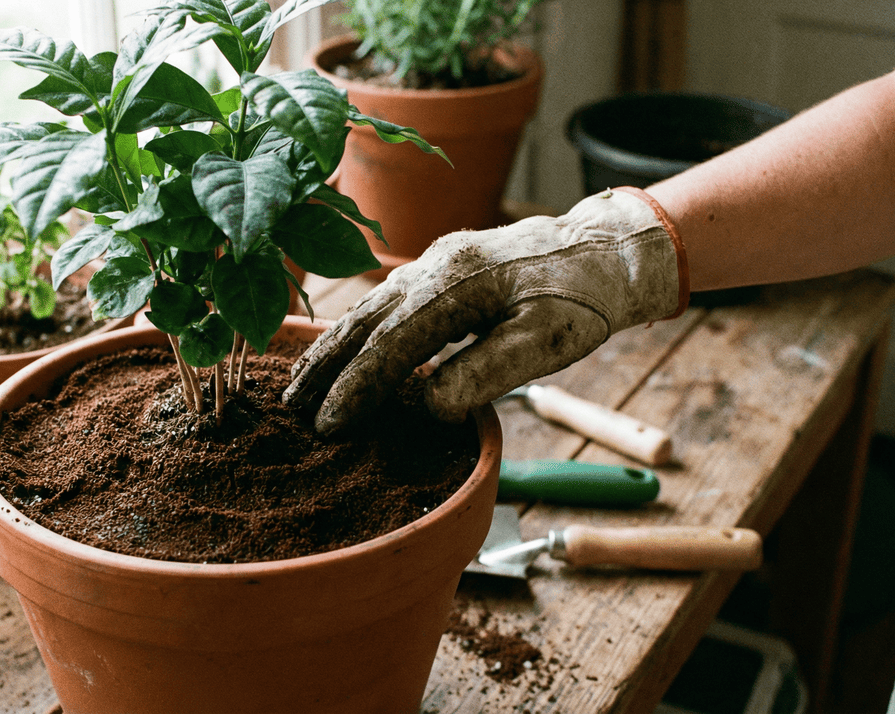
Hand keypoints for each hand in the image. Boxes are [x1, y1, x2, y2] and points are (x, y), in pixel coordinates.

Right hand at [283, 188, 688, 432]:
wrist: (605, 249)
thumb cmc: (583, 297)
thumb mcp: (548, 341)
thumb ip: (487, 371)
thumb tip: (428, 403)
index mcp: (459, 281)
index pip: (393, 343)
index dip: (357, 387)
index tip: (329, 424)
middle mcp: (435, 264)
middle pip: (364, 320)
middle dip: (324, 366)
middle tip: (289, 408)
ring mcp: (433, 262)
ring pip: (368, 309)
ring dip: (331, 348)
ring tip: (298, 385)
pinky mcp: (439, 268)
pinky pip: (384, 303)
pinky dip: (354, 331)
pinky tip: (338, 352)